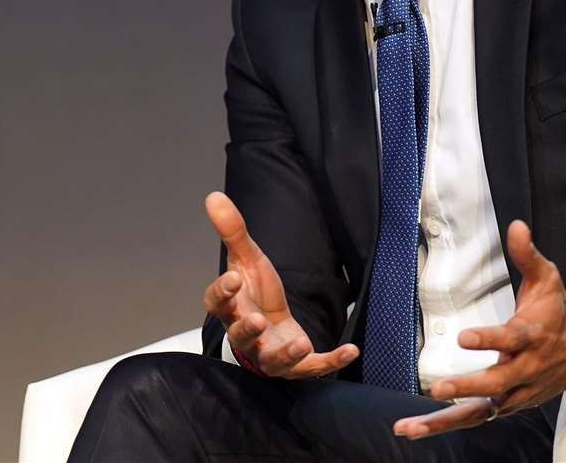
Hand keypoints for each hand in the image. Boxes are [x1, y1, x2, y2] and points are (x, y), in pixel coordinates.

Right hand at [202, 191, 359, 377]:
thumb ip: (233, 232)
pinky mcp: (296, 364)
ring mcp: (270, 353)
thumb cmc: (255, 293)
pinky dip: (331, 361)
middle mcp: (247, 335)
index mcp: (230, 307)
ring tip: (300, 343)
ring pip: (273, 360)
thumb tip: (214, 196)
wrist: (270, 327)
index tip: (233, 278)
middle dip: (249, 329)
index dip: (223, 292)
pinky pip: (313, 368)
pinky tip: (351, 350)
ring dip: (286, 354)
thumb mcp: (248, 259)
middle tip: (257, 319)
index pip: (218, 303)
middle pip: (242, 335)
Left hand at [393, 220, 565, 439]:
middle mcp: (525, 369)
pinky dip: (446, 424)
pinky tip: (417, 428)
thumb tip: (516, 224)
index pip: (511, 340)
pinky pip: (475, 417)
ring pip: (481, 411)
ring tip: (409, 426)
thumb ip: (527, 255)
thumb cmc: (557, 311)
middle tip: (438, 388)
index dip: (489, 339)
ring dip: (445, 420)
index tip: (465, 338)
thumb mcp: (547, 278)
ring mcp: (516, 392)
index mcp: (533, 336)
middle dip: (467, 387)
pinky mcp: (507, 404)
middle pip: (496, 383)